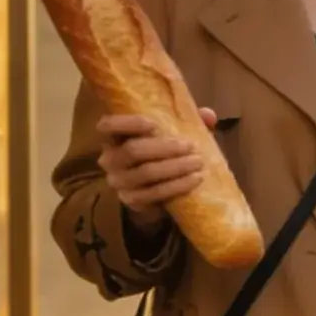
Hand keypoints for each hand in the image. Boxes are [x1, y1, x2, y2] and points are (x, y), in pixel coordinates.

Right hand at [98, 109, 216, 227]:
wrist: (154, 190)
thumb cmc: (160, 152)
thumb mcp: (169, 132)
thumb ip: (186, 121)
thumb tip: (208, 115)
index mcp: (112, 137)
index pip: (106, 126)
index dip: (128, 123)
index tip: (154, 124)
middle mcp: (109, 159)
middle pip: (133, 150)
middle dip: (165, 147)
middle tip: (192, 146)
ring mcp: (118, 182)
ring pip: (146, 173)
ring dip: (175, 167)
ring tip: (198, 162)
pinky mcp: (132, 201)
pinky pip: (155, 193)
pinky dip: (178, 186)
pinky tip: (195, 179)